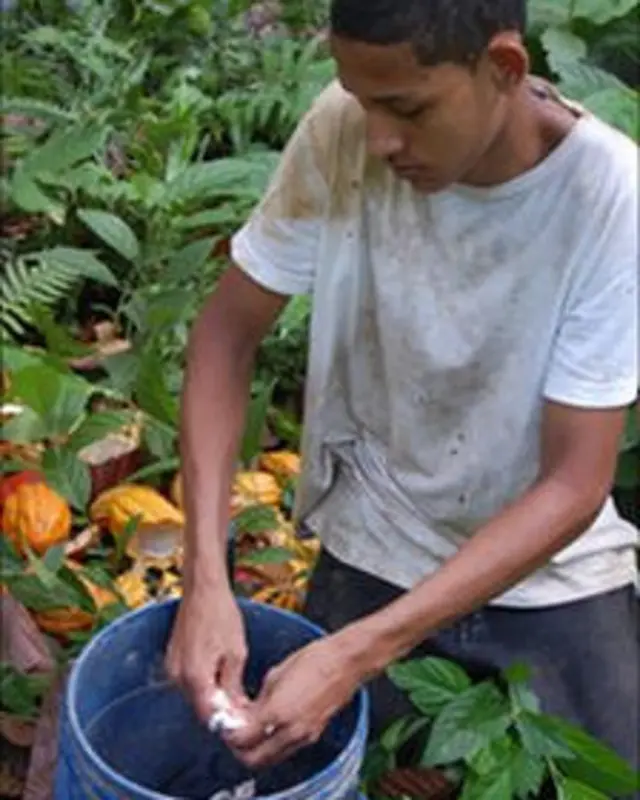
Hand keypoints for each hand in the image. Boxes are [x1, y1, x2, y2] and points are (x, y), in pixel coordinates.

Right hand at [165, 585, 248, 721]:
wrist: (203, 590)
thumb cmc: (221, 615)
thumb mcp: (236, 652)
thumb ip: (233, 686)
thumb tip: (236, 710)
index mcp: (195, 676)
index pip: (208, 715)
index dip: (227, 721)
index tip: (242, 721)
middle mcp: (177, 676)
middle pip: (200, 707)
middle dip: (221, 709)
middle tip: (243, 705)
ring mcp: (172, 668)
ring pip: (194, 694)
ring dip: (212, 696)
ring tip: (235, 688)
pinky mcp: (172, 659)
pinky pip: (188, 681)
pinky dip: (203, 682)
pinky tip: (220, 673)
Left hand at [225, 634, 363, 767]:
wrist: (344, 663)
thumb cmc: (313, 660)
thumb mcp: (276, 674)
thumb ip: (259, 700)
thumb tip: (246, 714)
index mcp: (277, 713)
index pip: (242, 740)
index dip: (229, 734)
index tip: (225, 725)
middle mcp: (290, 731)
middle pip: (254, 759)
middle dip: (240, 750)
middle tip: (235, 734)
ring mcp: (303, 736)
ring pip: (270, 758)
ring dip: (257, 750)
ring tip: (252, 730)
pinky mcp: (313, 735)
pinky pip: (286, 750)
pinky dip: (273, 744)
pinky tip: (271, 726)